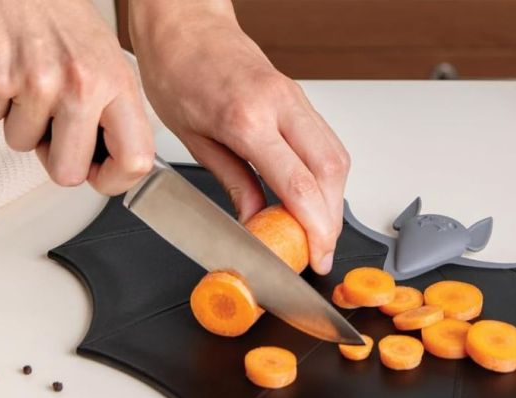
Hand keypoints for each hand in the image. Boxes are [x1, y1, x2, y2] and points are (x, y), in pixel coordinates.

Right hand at [0, 0, 154, 194]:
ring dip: (23, 123)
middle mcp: (81, 86)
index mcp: (117, 85)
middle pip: (68, 172)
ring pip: (22, 145)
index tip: (100, 174)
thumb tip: (113, 163)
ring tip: (31, 85)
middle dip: (56, 159)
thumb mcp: (110, 64)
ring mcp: (37, 82)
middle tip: (54, 130)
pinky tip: (10, 72)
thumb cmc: (64, 19)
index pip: (135, 161)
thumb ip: (115, 114)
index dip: (114, 180)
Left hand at [129, 1, 350, 273]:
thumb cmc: (178, 70)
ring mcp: (296, 98)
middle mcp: (280, 105)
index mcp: (247, 118)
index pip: (299, 183)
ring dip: (334, 200)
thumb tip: (255, 222)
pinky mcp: (300, 98)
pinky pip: (327, 142)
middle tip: (320, 249)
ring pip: (337, 157)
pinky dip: (327, 177)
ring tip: (315, 229)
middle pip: (331, 171)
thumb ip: (232, 183)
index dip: (314, 227)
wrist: (186, 23)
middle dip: (332, 219)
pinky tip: (313, 196)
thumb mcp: (191, 138)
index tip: (316, 255)